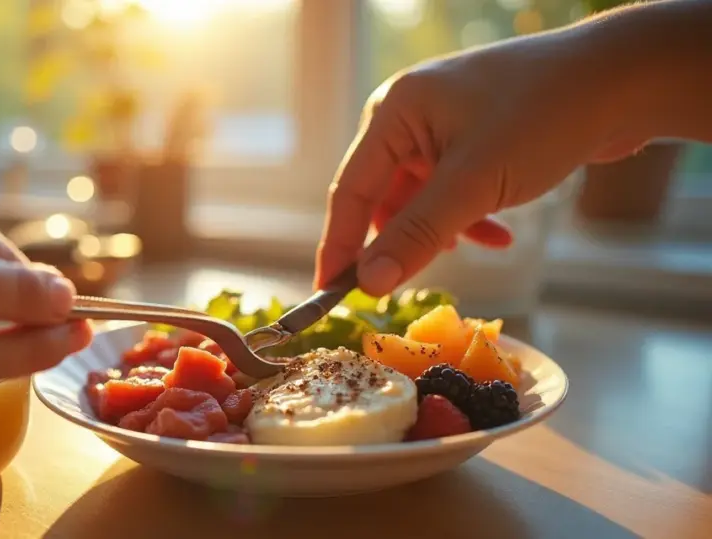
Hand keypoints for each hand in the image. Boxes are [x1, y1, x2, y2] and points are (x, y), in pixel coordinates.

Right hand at [315, 24, 651, 294]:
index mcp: (394, 112)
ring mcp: (444, 125)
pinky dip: (470, 217)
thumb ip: (417, 234)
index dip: (339, 245)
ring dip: (444, 230)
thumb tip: (369, 283)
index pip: (349, 189)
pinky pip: (453, 190)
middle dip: (404, 238)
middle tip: (412, 281)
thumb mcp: (473, 185)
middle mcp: (411, 115)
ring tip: (478, 244)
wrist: (624, 80)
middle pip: (384, 196)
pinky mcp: (476, 138)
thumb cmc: (544, 116)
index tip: (329, 294)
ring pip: (422, 198)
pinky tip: (499, 235)